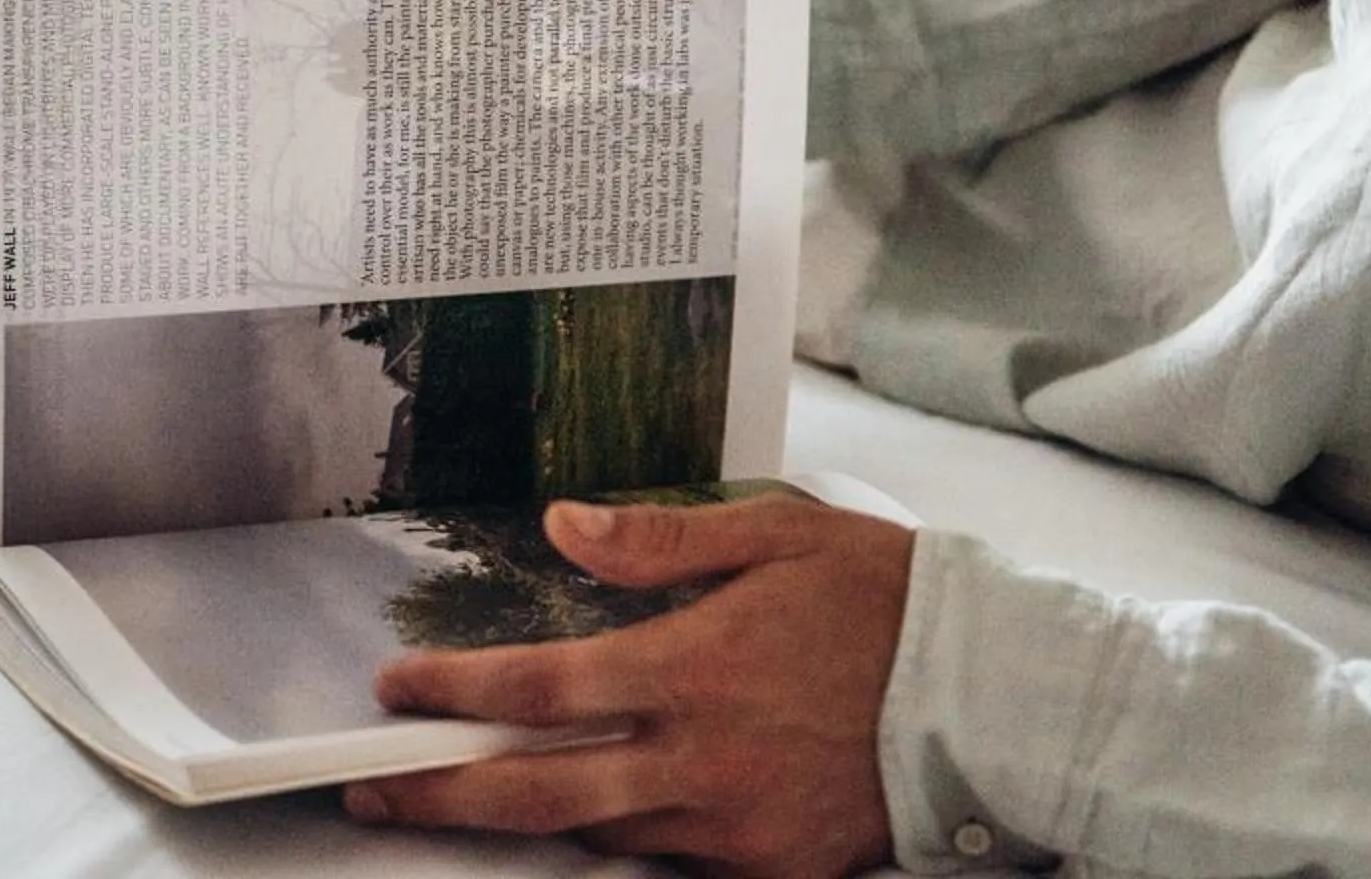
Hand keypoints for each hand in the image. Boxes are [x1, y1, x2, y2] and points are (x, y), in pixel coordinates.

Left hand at [345, 495, 916, 877]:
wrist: (995, 694)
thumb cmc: (887, 600)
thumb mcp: (776, 534)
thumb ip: (660, 542)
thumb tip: (563, 526)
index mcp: (694, 667)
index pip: (541, 687)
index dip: (455, 691)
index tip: (397, 686)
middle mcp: (701, 757)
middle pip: (540, 789)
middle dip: (443, 792)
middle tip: (374, 791)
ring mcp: (734, 823)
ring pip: (596, 834)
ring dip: (520, 819)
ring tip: (457, 801)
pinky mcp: (771, 866)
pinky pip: (668, 861)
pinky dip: (617, 840)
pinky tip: (582, 823)